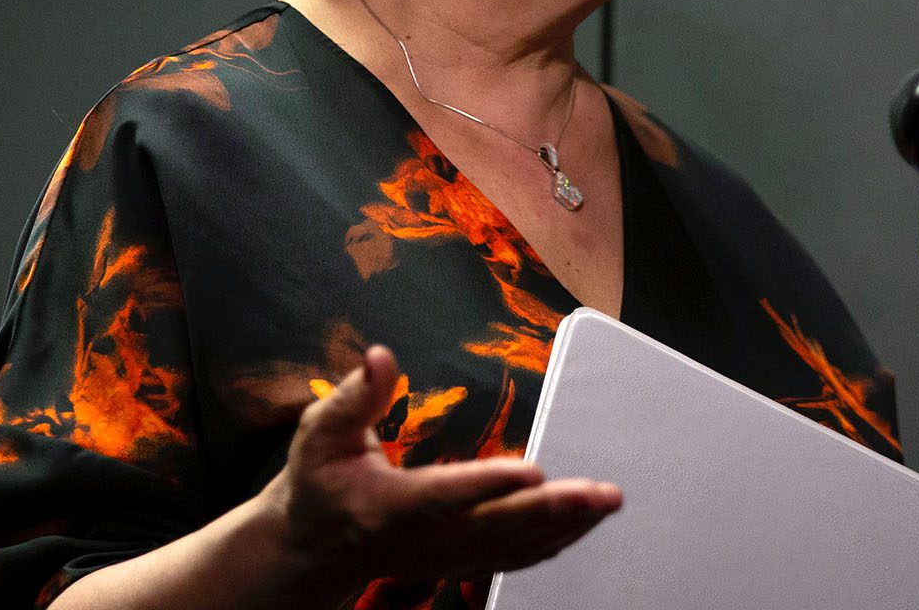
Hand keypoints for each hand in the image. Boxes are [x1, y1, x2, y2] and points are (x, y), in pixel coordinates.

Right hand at [268, 345, 620, 591]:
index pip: (442, 498)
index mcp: (386, 508)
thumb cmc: (319, 483)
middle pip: (493, 530)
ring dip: (565, 527)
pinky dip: (555, 542)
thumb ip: (353, 398)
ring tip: (606, 502)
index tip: (531, 470)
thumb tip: (379, 356)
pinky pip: (515, 558)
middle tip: (598, 493)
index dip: (487, 486)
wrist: (312, 551)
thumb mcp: (319, 436)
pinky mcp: (461, 562)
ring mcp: (445, 559)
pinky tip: (586, 522)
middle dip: (551, 512)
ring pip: (513, 549)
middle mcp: (422, 541)